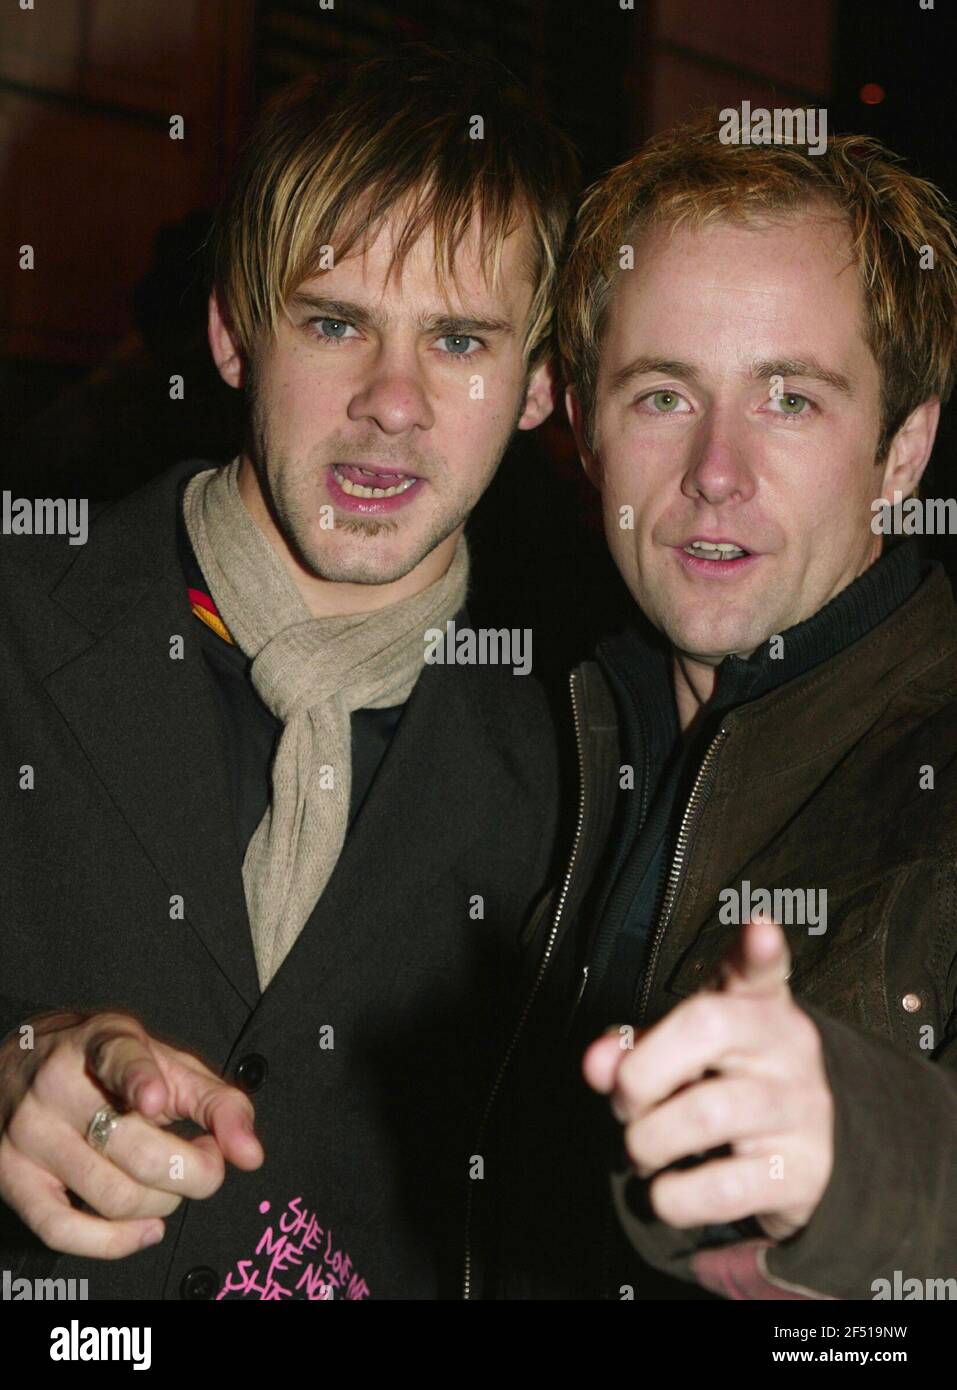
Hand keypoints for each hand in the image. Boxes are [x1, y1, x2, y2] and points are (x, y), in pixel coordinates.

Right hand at [0, 1010, 263, 1258]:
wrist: (22, 1064)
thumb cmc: (111, 1070)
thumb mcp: (169, 1066)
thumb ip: (218, 1103)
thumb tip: (250, 1154)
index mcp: (102, 1041)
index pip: (118, 1057)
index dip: (138, 1078)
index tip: (153, 1098)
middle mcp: (57, 1086)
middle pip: (135, 1149)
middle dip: (192, 1170)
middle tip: (206, 1160)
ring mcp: (30, 1135)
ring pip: (111, 1196)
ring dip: (163, 1203)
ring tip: (173, 1181)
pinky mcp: (13, 1179)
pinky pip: (64, 1230)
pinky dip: (116, 1242)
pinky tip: (147, 1228)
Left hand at [583, 916, 832, 1239]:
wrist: (799, 1161)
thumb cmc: (723, 1087)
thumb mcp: (679, 1057)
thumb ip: (633, 1050)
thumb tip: (595, 1064)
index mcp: (756, 1006)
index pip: (760, 970)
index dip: (757, 950)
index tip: (759, 928)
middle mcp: (787, 1047)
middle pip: (708, 1028)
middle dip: (641, 1072)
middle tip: (625, 1104)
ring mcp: (802, 1109)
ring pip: (706, 1113)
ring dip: (647, 1141)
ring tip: (641, 1150)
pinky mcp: (803, 1173)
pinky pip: (719, 1189)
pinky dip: (672, 1196)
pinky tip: (669, 1190)